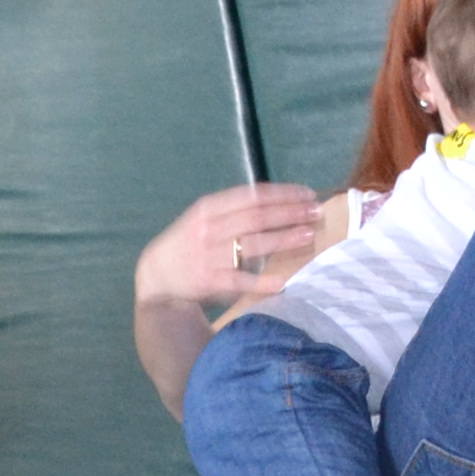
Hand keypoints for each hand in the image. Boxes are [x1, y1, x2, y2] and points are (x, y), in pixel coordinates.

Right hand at [135, 182, 327, 313]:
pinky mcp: (210, 282)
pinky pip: (241, 281)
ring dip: (284, 239)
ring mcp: (210, 256)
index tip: (307, 193)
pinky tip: (283, 281)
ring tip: (309, 234)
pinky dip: (262, 282)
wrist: (157, 274)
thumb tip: (282, 200)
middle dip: (291, 213)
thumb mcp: (205, 216)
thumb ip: (235, 208)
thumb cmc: (190, 241)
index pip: (253, 195)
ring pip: (254, 245)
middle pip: (258, 217)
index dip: (283, 193)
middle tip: (317, 212)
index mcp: (209, 207)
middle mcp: (209, 228)